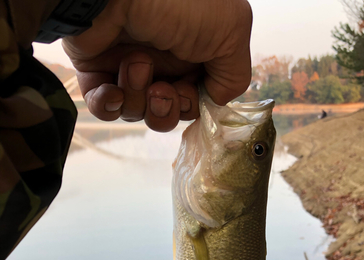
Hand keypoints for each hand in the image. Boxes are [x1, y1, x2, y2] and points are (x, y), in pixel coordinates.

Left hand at [62, 0, 251, 131]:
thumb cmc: (176, 0)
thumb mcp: (230, 30)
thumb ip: (234, 75)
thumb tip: (215, 101)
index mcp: (193, 53)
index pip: (195, 99)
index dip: (191, 106)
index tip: (186, 92)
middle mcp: (163, 60)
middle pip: (167, 111)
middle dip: (165, 109)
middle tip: (159, 89)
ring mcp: (128, 66)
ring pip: (137, 112)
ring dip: (138, 98)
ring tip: (134, 64)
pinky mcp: (96, 71)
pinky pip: (104, 107)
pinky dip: (108, 106)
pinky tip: (112, 92)